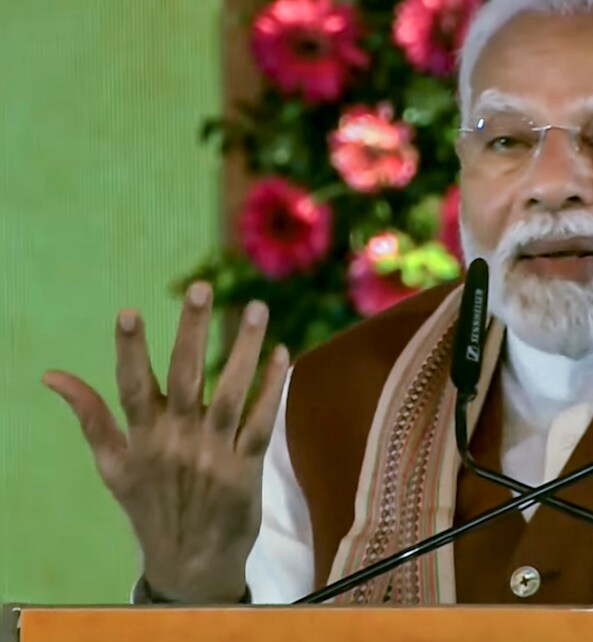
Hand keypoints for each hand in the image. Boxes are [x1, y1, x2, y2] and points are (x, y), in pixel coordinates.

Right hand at [42, 282, 288, 602]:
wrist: (191, 562)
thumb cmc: (150, 505)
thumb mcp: (113, 466)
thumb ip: (90, 416)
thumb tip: (52, 375)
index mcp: (142, 437)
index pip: (132, 386)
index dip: (130, 351)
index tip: (129, 312)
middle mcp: (178, 440)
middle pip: (187, 377)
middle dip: (193, 331)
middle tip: (202, 287)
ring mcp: (215, 453)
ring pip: (232, 393)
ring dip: (245, 349)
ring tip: (256, 308)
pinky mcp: (247, 467)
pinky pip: (264, 422)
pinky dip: (274, 389)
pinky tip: (283, 355)